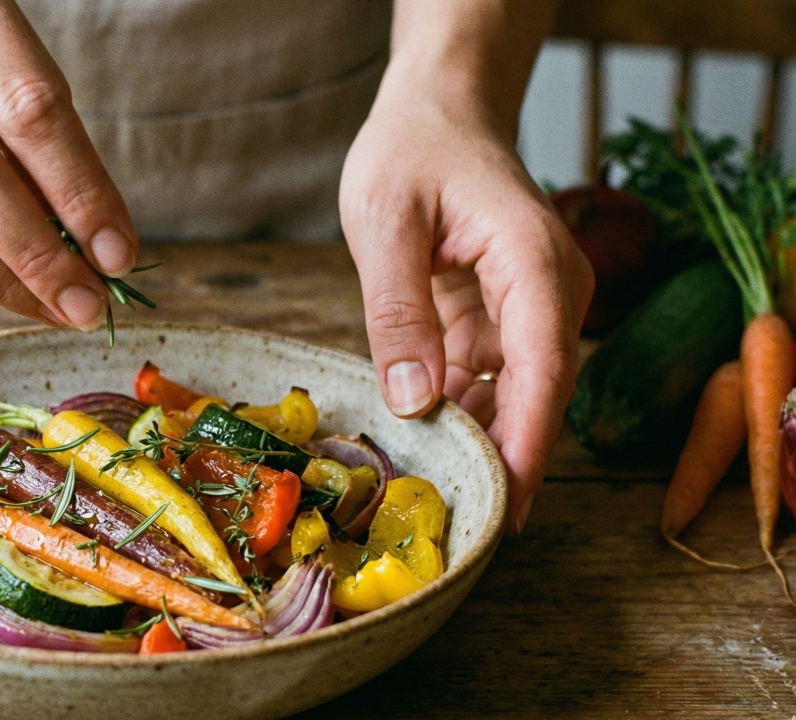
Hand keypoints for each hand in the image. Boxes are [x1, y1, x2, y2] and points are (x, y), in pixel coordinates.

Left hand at [340, 86, 593, 533]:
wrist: (439, 112)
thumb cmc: (412, 151)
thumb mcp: (385, 223)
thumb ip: (397, 311)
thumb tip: (414, 401)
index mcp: (533, 263)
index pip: (542, 370)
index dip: (528, 445)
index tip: (508, 508)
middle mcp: (549, 294)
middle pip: (536, 398)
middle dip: (500, 462)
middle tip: (448, 523)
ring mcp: (529, 311)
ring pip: (511, 400)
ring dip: (473, 444)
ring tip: (423, 497)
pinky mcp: (502, 323)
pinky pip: (485, 385)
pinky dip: (453, 416)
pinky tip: (414, 449)